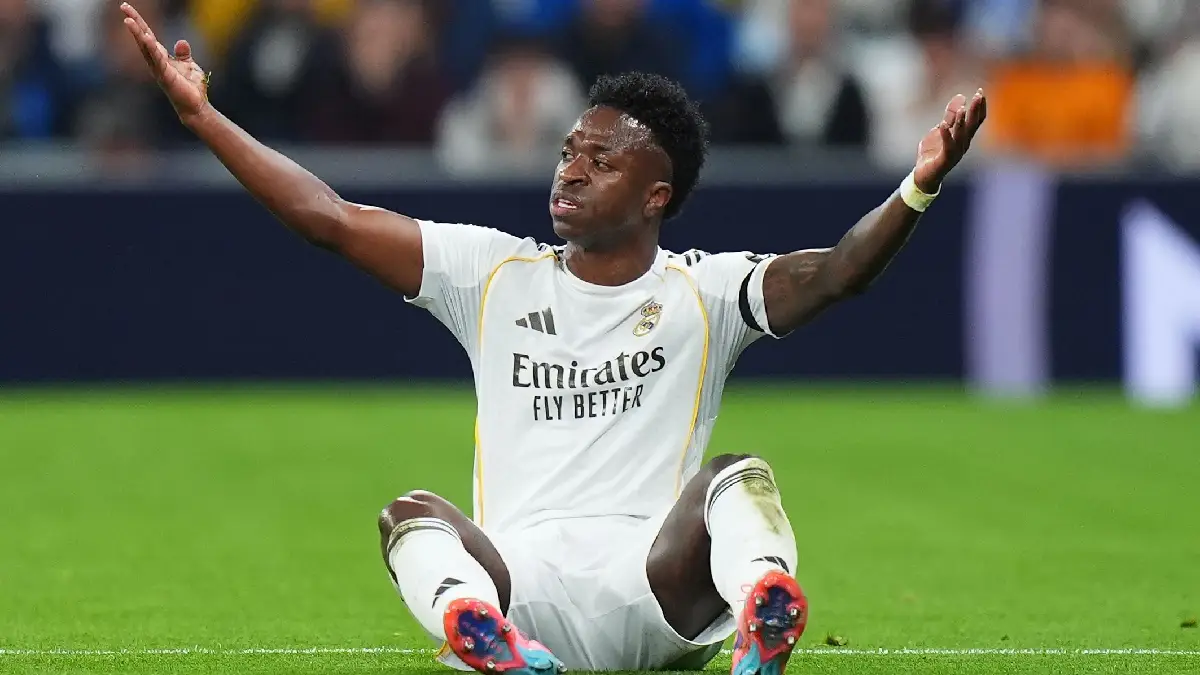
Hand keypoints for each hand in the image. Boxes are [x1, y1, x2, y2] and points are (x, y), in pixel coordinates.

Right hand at [119, 2, 209, 122]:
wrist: (196, 106)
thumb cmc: (191, 88)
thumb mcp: (189, 65)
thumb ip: (183, 53)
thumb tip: (181, 41)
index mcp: (161, 57)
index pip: (148, 36)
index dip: (140, 22)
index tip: (128, 8)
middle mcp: (156, 62)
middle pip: (142, 38)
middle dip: (134, 22)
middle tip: (123, 6)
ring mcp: (159, 69)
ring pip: (146, 48)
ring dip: (137, 34)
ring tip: (128, 20)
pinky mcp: (165, 77)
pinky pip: (157, 60)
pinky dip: (152, 49)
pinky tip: (146, 38)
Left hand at [913, 90, 986, 193]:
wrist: (923, 175)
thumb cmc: (934, 152)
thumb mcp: (941, 129)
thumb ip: (950, 115)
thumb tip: (961, 96)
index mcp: (964, 137)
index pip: (976, 120)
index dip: (979, 107)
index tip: (980, 92)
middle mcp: (963, 144)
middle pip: (972, 125)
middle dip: (975, 110)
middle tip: (978, 95)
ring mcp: (955, 153)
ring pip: (961, 136)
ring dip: (961, 122)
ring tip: (962, 109)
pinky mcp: (944, 160)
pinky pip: (947, 147)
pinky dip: (946, 135)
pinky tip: (943, 125)